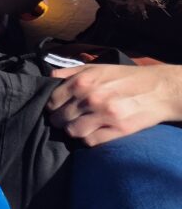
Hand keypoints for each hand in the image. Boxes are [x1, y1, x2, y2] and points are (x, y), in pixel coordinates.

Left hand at [47, 64, 181, 145]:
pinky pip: (90, 141)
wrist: (159, 89)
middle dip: (59, 120)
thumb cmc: (125, 77)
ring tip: (77, 126)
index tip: (54, 109)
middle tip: (64, 120)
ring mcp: (104, 116)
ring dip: (72, 130)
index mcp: (82, 81)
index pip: (52, 101)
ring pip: (72, 131)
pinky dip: (87, 139)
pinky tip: (91, 132)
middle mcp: (90, 98)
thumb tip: (49, 78)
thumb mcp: (96, 68)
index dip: (51, 106)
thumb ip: (70, 72)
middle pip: (60, 118)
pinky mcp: (118, 130)